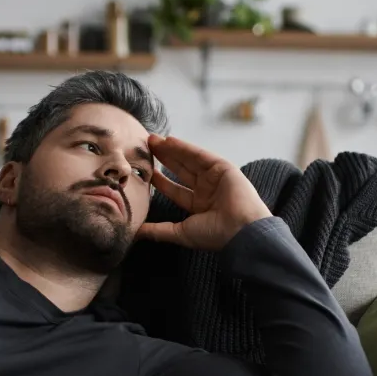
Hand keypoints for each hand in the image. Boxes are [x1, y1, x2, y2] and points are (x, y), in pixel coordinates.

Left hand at [138, 134, 271, 250]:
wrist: (241, 231)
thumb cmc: (214, 235)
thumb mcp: (180, 233)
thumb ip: (158, 231)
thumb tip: (135, 232)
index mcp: (199, 207)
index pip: (175, 190)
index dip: (160, 181)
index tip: (145, 171)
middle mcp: (207, 191)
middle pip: (180, 171)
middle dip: (163, 159)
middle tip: (145, 147)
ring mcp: (216, 178)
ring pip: (188, 161)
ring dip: (171, 150)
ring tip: (152, 140)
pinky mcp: (223, 168)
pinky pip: (201, 155)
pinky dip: (185, 147)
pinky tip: (169, 140)